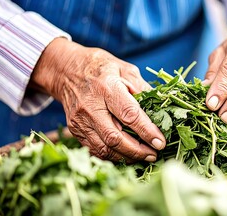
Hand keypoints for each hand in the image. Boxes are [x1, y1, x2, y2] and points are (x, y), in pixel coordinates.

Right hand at [29, 38, 165, 161]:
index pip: (129, 114)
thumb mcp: (125, 69)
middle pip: (115, 137)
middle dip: (138, 151)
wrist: (66, 70)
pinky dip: (112, 156)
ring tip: (144, 157)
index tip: (160, 142)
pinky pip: (94, 149)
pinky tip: (126, 155)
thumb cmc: (101, 68)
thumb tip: (159, 109)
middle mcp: (91, 106)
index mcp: (107, 87)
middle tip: (154, 154)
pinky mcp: (74, 129)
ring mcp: (80, 120)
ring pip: (104, 148)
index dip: (147, 131)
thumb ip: (142, 88)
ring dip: (126, 157)